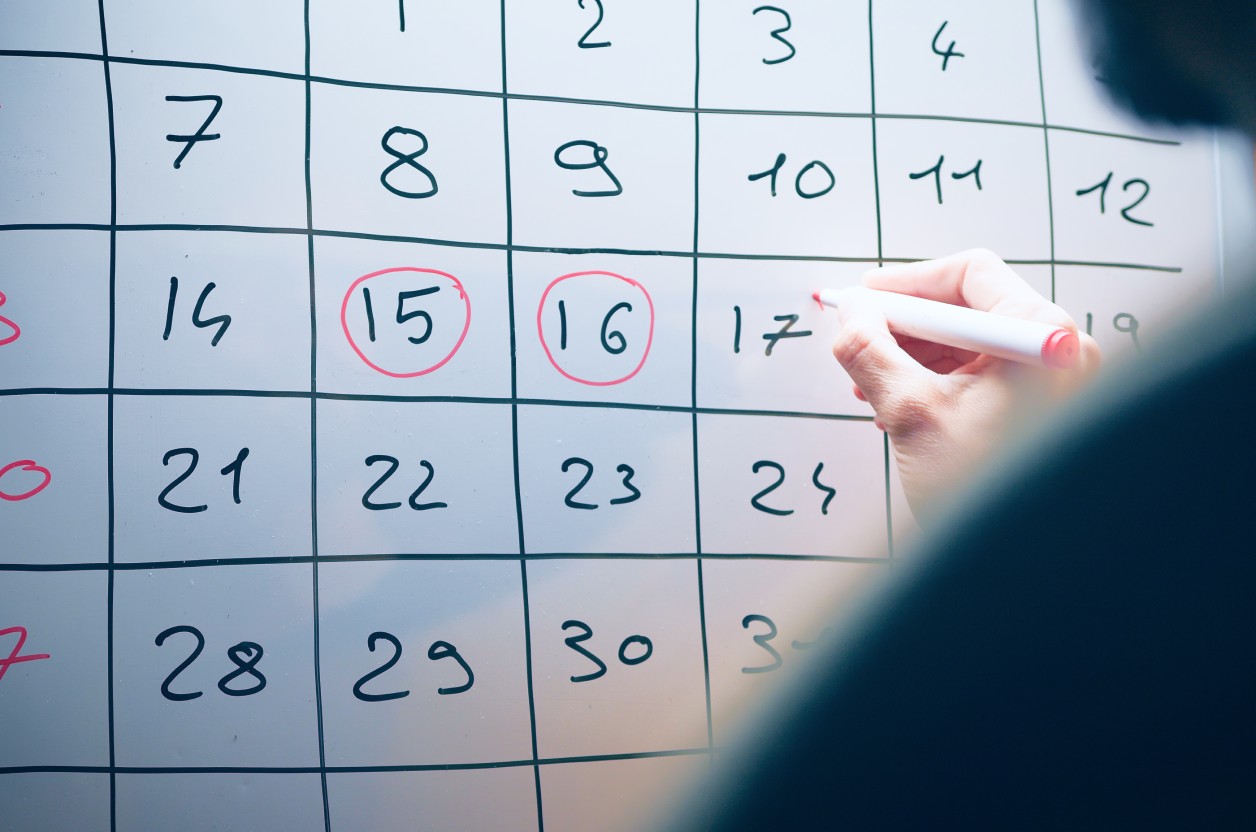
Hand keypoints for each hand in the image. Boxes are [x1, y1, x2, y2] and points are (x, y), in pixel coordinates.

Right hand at [830, 249, 1100, 521]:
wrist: (1020, 564)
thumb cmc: (991, 495)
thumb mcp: (913, 412)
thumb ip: (870, 352)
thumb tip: (848, 315)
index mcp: (1043, 337)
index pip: (971, 274)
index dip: (907, 283)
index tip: (863, 297)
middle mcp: (1058, 352)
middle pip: (969, 309)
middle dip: (905, 326)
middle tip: (859, 339)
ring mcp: (1051, 383)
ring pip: (969, 345)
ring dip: (913, 356)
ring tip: (870, 385)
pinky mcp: (1037, 411)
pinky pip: (980, 376)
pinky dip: (934, 382)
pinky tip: (895, 406)